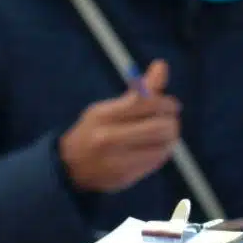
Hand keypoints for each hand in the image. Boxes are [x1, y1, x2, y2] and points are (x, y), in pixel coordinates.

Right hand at [60, 60, 180, 192]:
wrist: (70, 166)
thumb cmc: (94, 131)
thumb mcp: (108, 108)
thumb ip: (139, 91)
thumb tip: (162, 65)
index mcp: (103, 115)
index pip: (145, 103)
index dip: (166, 103)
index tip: (171, 105)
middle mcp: (109, 137)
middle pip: (160, 127)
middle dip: (172, 121)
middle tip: (171, 120)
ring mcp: (117, 160)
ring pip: (163, 146)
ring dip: (170, 138)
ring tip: (165, 134)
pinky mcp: (125, 176)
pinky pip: (157, 161)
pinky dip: (163, 152)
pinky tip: (156, 148)